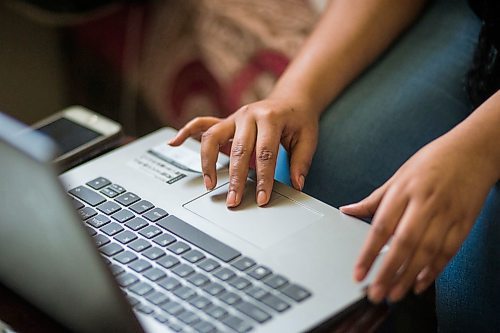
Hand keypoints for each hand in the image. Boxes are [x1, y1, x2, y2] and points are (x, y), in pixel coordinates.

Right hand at [168, 98, 318, 206]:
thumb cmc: (298, 120)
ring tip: (209, 184)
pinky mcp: (225, 121)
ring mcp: (234, 117)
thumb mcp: (307, 138)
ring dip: (208, 162)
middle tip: (233, 200)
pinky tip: (173, 143)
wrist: (291, 99)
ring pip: (213, 137)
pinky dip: (185, 132)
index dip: (263, 178)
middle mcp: (248, 115)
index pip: (265, 154)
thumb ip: (300, 161)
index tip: (261, 199)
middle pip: (238, 150)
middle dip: (235, 178)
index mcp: (270, 118)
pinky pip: (201, 124)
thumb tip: (296, 185)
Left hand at [340, 136, 495, 302]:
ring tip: (394, 293)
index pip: (380, 227)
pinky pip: (449, 251)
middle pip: (403, 244)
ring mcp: (446, 214)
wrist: (473, 151)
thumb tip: (346, 210)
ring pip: (426, 251)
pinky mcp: (464, 222)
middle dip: (388, 272)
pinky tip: (420, 282)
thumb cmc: (432, 161)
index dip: (368, 254)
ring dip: (409, 275)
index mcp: (403, 191)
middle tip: (376, 293)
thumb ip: (373, 199)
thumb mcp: (398, 176)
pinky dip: (435, 269)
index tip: (359, 273)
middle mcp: (424, 203)